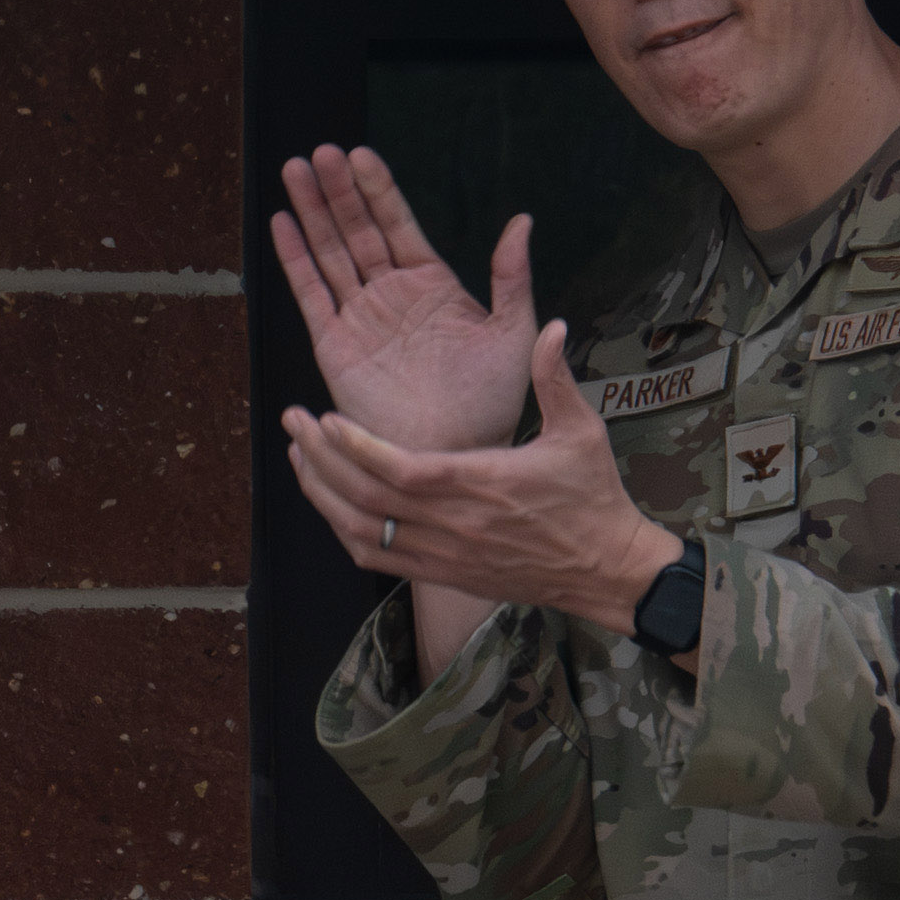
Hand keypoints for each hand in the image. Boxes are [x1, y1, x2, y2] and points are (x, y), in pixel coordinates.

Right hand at [268, 145, 540, 450]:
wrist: (457, 453)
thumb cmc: (491, 404)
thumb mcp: (513, 332)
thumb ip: (512, 277)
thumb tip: (522, 222)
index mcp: (432, 285)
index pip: (398, 224)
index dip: (378, 189)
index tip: (360, 155)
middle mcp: (392, 295)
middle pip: (357, 229)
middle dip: (338, 190)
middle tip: (321, 154)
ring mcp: (361, 318)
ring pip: (330, 252)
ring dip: (312, 213)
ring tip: (295, 171)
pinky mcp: (335, 346)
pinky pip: (311, 294)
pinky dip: (295, 258)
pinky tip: (283, 224)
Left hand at [280, 319, 678, 633]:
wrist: (607, 570)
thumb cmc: (593, 496)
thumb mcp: (581, 429)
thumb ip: (554, 377)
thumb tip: (550, 325)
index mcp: (481, 483)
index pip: (400, 470)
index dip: (354, 446)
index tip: (324, 417)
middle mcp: (454, 525)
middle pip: (366, 500)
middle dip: (320, 460)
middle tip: (293, 423)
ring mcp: (445, 555)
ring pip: (362, 532)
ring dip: (321, 495)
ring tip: (298, 457)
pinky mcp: (445, 574)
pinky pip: (378, 560)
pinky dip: (344, 532)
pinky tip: (329, 503)